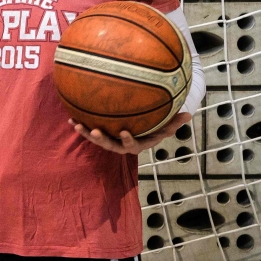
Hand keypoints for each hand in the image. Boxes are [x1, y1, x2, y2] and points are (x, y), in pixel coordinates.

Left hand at [69, 112, 191, 154]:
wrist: (141, 131)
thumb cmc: (154, 128)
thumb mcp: (165, 127)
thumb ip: (174, 123)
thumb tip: (189, 114)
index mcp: (136, 145)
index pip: (132, 145)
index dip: (127, 140)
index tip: (124, 132)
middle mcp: (120, 145)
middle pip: (110, 145)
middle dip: (102, 140)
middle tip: (95, 132)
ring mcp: (110, 141)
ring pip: (97, 139)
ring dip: (86, 133)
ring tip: (76, 125)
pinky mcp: (101, 133)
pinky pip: (89, 129)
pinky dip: (80, 124)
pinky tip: (70, 116)